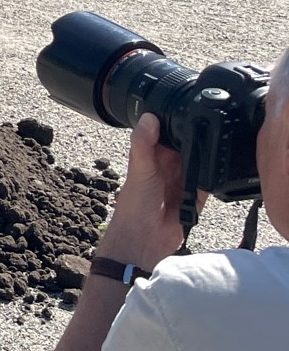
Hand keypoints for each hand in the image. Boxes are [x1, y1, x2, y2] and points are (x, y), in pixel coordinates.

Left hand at [96, 114, 197, 270]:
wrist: (145, 239)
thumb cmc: (134, 205)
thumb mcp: (139, 169)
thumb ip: (143, 144)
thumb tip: (149, 117)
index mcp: (151, 156)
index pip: (167, 133)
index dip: (176, 123)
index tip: (190, 111)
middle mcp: (168, 167)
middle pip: (187, 147)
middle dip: (196, 142)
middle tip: (208, 132)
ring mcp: (182, 182)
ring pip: (200, 164)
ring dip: (205, 161)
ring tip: (211, 156)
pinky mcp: (195, 197)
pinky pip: (208, 185)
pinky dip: (212, 181)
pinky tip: (215, 175)